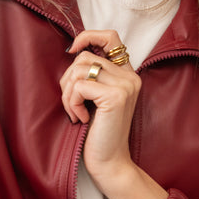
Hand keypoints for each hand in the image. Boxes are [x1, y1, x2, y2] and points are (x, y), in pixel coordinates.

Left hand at [60, 29, 140, 181]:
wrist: (110, 162)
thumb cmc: (98, 133)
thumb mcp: (95, 98)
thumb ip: (92, 75)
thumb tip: (72, 52)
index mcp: (127, 75)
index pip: (111, 36)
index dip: (87, 36)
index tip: (71, 50)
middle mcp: (130, 77)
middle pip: (85, 56)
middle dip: (68, 79)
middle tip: (70, 102)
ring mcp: (125, 85)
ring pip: (80, 69)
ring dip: (68, 93)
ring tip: (75, 112)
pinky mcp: (115, 97)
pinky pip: (80, 86)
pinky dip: (72, 103)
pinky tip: (81, 119)